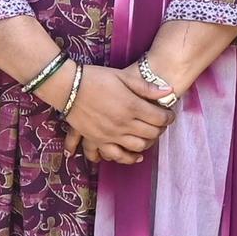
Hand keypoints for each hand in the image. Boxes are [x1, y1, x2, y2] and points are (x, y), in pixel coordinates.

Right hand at [57, 61, 171, 164]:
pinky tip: (136, 156)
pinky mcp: (99, 140)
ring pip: (138, 146)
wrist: (67, 86)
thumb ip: (146, 87)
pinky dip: (128, 158)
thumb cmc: (95, 78)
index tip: (169, 115)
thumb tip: (168, 91)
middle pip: (151, 133)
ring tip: (148, 136)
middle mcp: (123, 123)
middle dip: (160, 129)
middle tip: (160, 124)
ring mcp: (111, 134)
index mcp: (132, 105)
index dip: (168, 117)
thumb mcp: (122, 77)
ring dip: (148, 143)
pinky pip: (117, 155)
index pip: (159, 117)